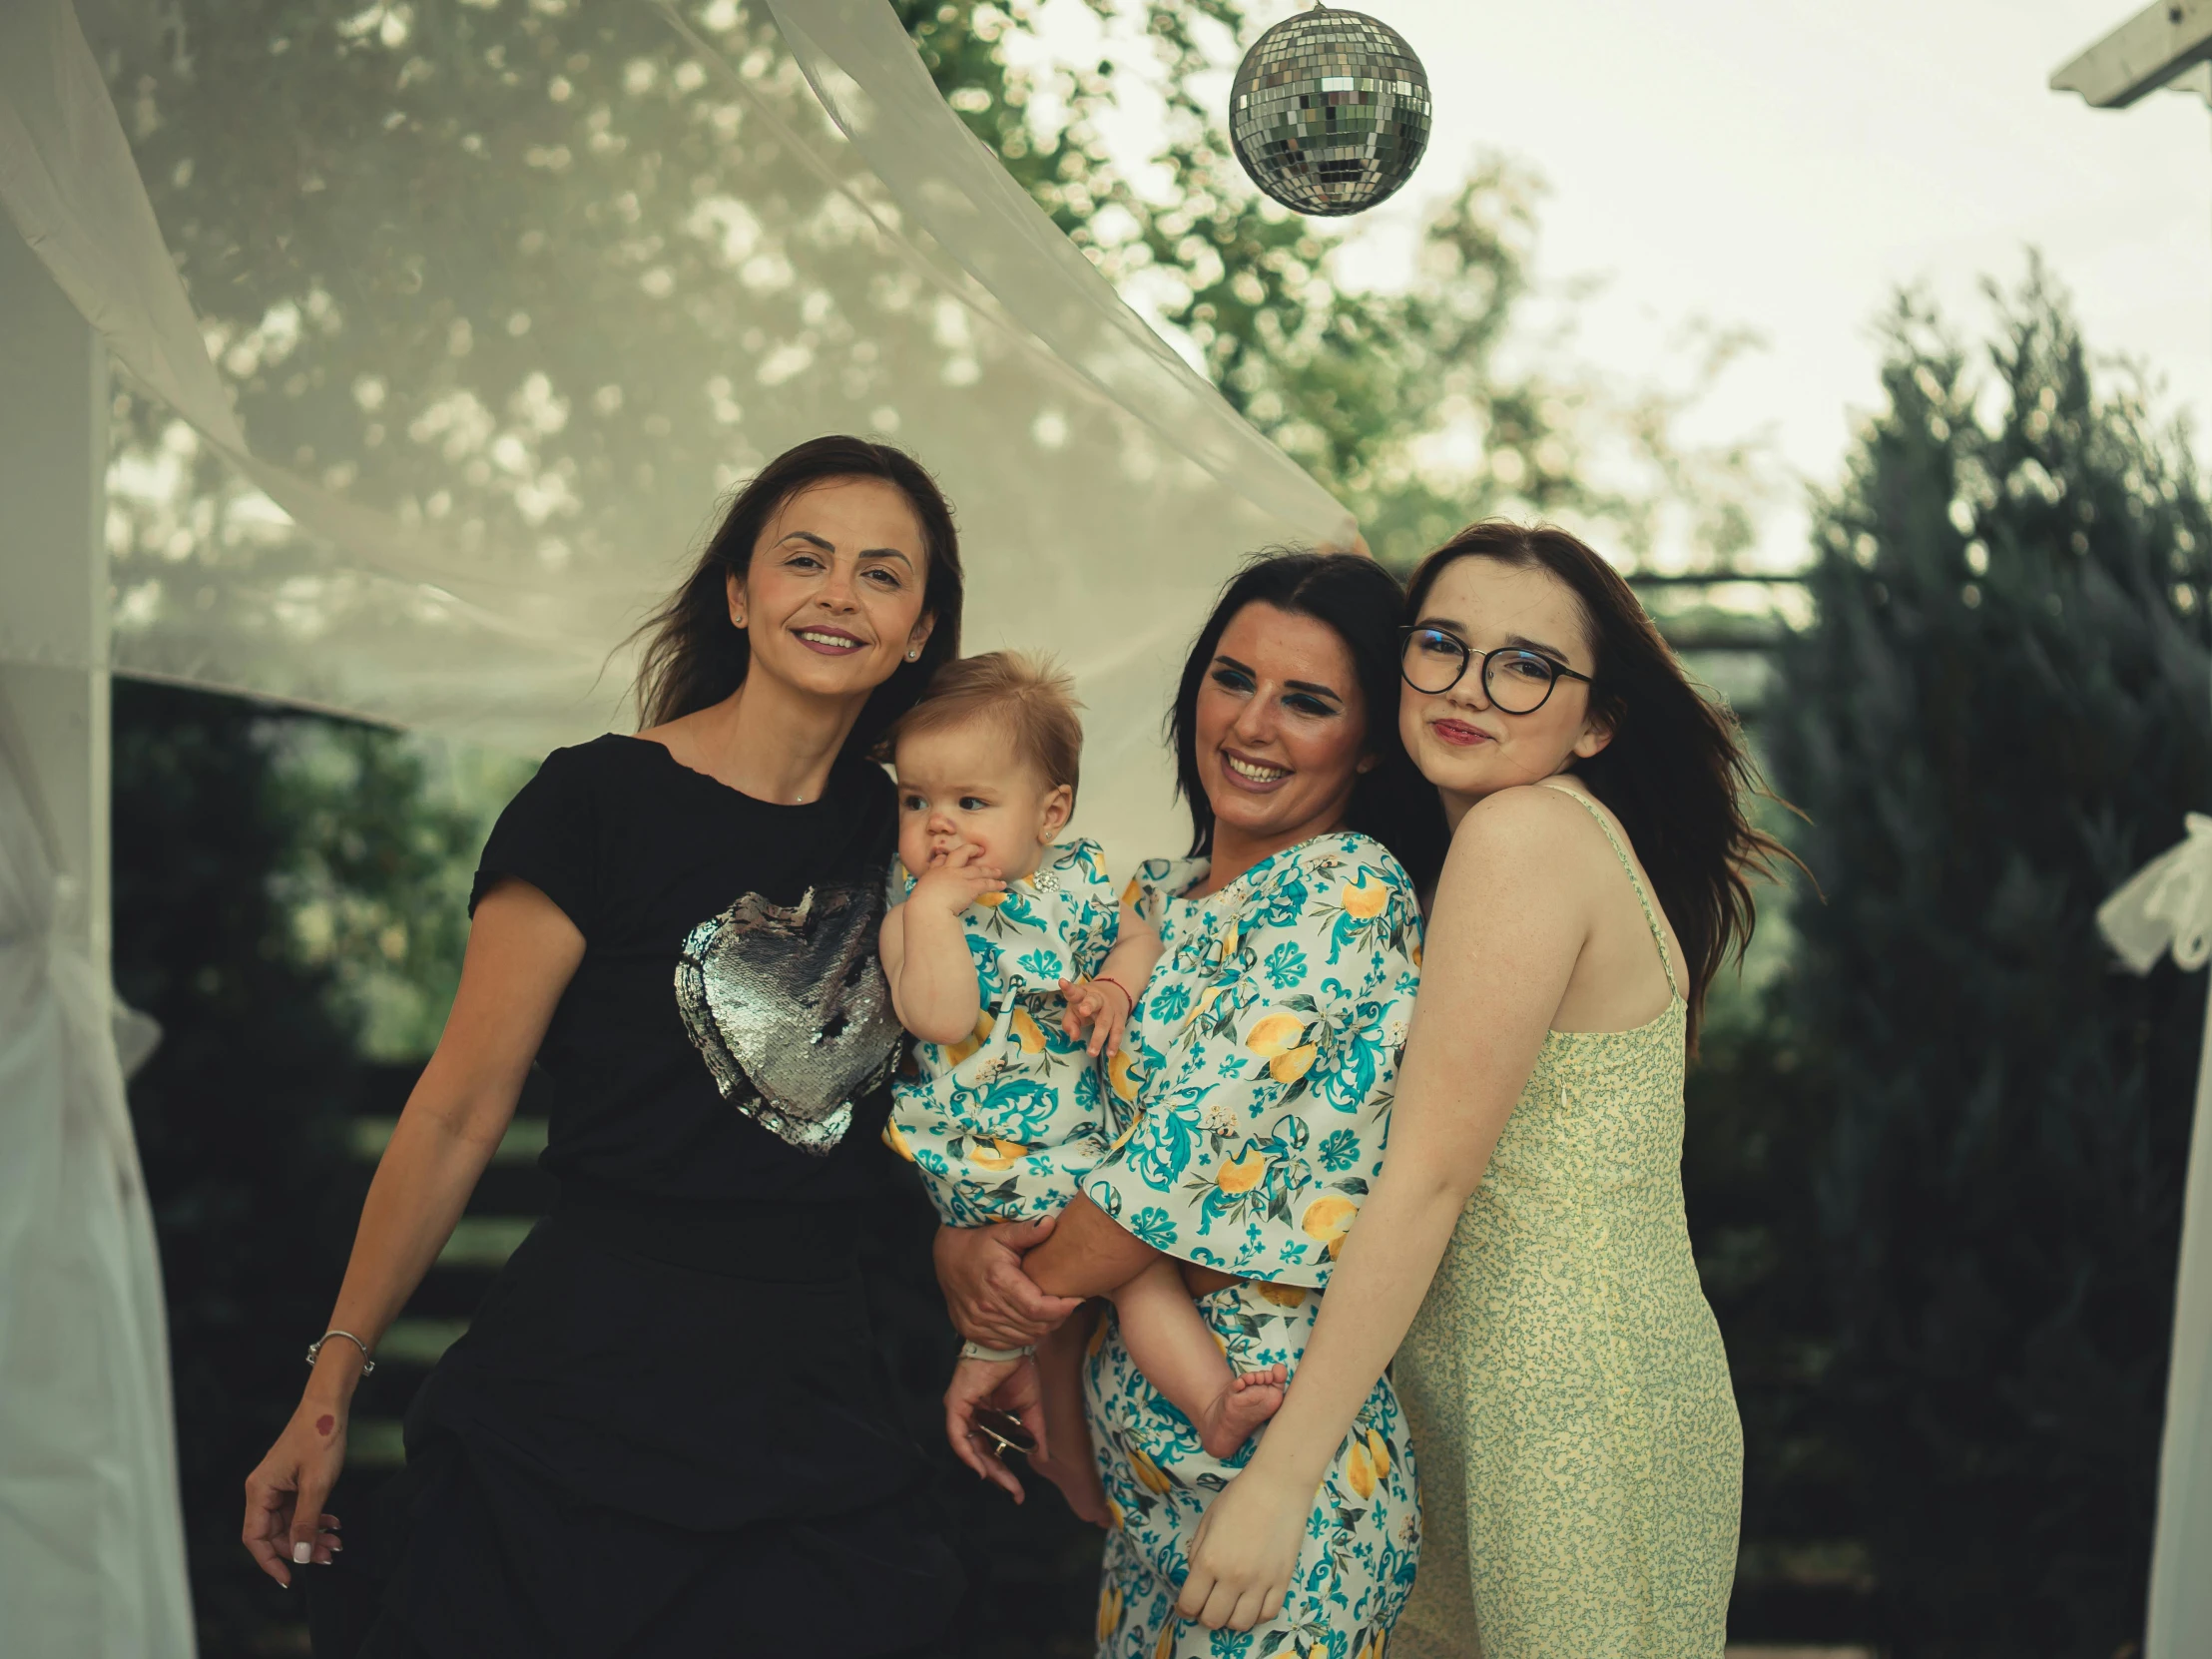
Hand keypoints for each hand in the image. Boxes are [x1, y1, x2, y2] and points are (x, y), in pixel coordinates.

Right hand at [242, 1396, 350, 1586]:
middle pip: (275, 1533)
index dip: (270, 1561)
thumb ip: (306, 1522)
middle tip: (327, 1556)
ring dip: (312, 1535)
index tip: (289, 1577)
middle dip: (301, 1547)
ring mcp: (278, 1486)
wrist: (329, 1405)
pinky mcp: (292, 1482)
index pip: (255, 1538)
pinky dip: (315, 1519)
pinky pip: (299, 1510)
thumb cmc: (319, 1436)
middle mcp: (263, 1490)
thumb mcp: (317, 1484)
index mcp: (259, 1491)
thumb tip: (299, 1556)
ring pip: (290, 1523)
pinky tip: (333, 1524)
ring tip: (335, 1543)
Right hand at [910, 843, 1003, 914]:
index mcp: (933, 874)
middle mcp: (947, 871)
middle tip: (980, 850)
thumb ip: (925, 894)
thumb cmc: (921, 906)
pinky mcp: (970, 887)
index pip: (940, 861)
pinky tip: (1002, 885)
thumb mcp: (919, 896)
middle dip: (971, 850)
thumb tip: (926, 902)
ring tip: (998, 871)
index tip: (948, 858)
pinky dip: (995, 884)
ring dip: (989, 870)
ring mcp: (960, 877)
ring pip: (978, 870)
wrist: (928, 908)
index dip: (945, 858)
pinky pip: (986, 884)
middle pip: (961, 854)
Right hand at [933, 1217, 1083, 1347]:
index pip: (1038, 1308)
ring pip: (1024, 1338)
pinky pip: (1008, 1344)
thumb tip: (1051, 1223)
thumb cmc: (979, 1243)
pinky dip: (1024, 1336)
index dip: (1062, 1308)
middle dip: (1057, 1318)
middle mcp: (987, 1306)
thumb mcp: (1002, 1232)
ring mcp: (978, 1323)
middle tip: (1067, 1304)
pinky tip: (1030, 1321)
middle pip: (1035, 1326)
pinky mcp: (973, 1332)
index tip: (1077, 1299)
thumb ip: (1028, 1231)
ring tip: (1051, 1311)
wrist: (947, 1257)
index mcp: (998, 1281)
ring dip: (1042, 1328)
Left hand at [943, 1355, 1041, 1500]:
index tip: (1018, 1492)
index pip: (992, 1448)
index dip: (1004, 1470)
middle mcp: (970, 1415)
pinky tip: (981, 1469)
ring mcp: (960, 1410)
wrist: (1010, 1344)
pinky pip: (957, 1435)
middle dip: (998, 1474)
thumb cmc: (1016, 1367)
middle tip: (1014, 1492)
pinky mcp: (954, 1404)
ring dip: (986, 1468)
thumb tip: (1042, 1459)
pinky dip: (968, 1454)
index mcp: (985, 1414)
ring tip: (1004, 1483)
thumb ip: (1033, 1434)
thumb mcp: (1029, 1407)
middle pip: (980, 1452)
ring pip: (969, 1448)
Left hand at [1058, 975, 1134, 1058]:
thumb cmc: (1088, 1003)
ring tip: (1092, 1052)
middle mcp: (1097, 999)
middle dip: (1089, 1005)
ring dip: (1099, 1037)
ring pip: (1106, 1021)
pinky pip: (1118, 1031)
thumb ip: (1069, 1022)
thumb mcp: (1075, 1008)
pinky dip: (1114, 1043)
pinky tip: (1110, 1054)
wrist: (1116, 991)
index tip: (1062, 982)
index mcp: (1082, 994)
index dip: (1068, 988)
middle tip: (1083, 1012)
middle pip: (1094, 1001)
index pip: (1074, 991)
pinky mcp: (1120, 1018)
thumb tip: (1073, 1037)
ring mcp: (1110, 1009)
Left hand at [1174, 1459, 1308, 1630]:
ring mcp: (1260, 1583)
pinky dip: (1257, 1615)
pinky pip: (1268, 1615)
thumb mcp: (1207, 1521)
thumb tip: (1196, 1578)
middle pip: (1213, 1620)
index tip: (1185, 1606)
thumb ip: (1197, 1553)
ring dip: (1231, 1619)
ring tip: (1230, 1605)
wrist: (1278, 1486)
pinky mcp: (1282, 1582)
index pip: (1190, 1604)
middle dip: (1205, 1616)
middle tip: (1208, 1604)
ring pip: (1241, 1624)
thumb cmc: (1239, 1497)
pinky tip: (1252, 1602)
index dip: (1184, 1609)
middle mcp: (1233, 1578)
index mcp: (1209, 1561)